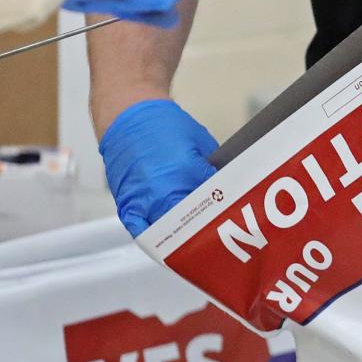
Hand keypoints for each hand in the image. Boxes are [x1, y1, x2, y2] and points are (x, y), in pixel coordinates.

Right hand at [99, 99, 218, 236]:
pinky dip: (157, 240)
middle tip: (219, 232)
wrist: (129, 115)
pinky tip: (171, 246)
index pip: (214, 207)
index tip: (234, 219)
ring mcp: (143, 202)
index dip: (226, 215)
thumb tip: (228, 190)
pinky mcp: (127, 205)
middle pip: (193, 227)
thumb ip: (213, 171)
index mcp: (187, 175)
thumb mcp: (202, 144)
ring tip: (199, 242)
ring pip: (169, 235)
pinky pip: (142, 231)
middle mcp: (163, 193)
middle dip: (207, 230)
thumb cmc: (164, 125)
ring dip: (184, 239)